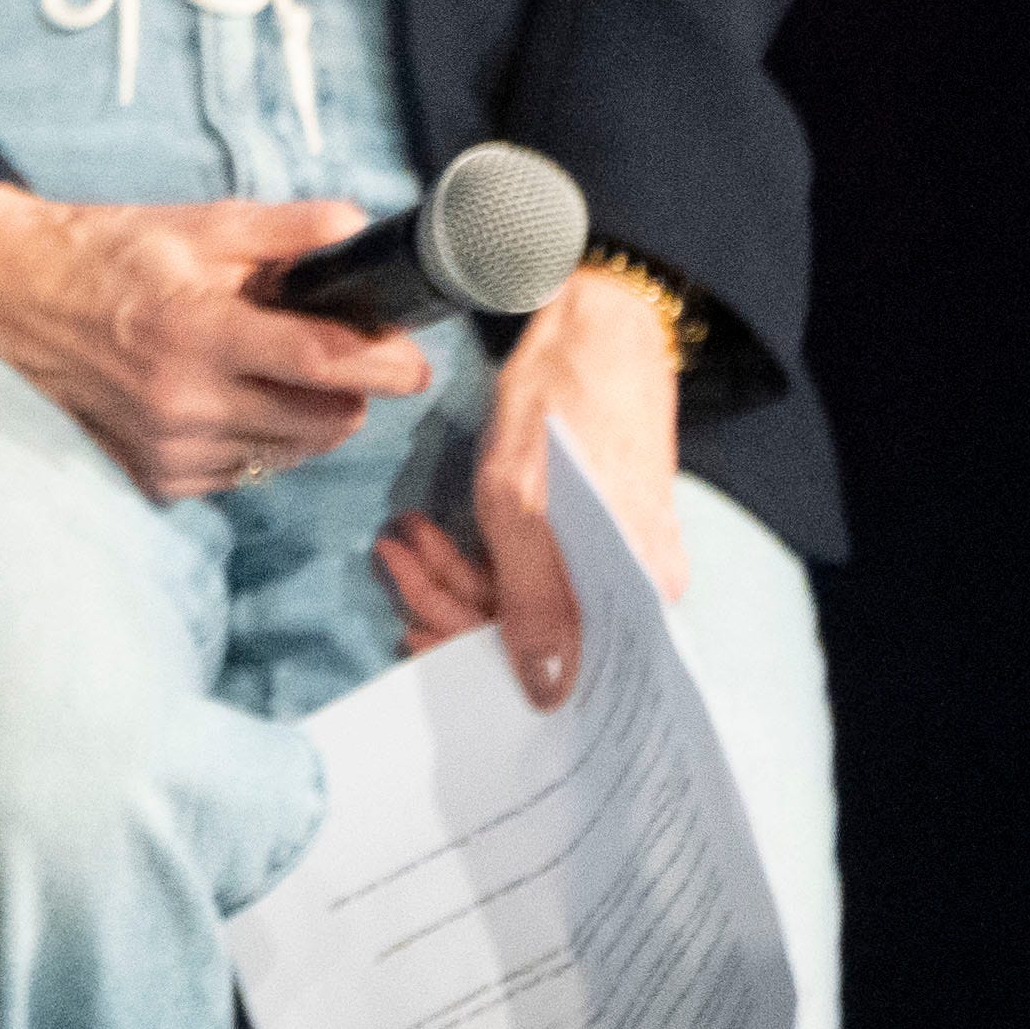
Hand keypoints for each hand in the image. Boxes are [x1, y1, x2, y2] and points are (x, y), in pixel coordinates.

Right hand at [0, 182, 432, 499]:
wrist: (10, 298)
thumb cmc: (104, 255)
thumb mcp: (194, 224)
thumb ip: (286, 231)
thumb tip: (361, 230)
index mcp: (197, 328)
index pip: (323, 363)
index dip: (385, 364)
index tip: (415, 360)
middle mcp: (186, 400)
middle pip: (327, 420)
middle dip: (348, 388)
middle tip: (332, 350)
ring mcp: (171, 448)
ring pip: (295, 451)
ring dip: (306, 416)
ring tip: (270, 369)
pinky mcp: (158, 479)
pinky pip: (248, 471)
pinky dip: (257, 439)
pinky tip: (225, 397)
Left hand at [375, 272, 690, 708]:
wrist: (595, 331)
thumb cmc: (563, 410)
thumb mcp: (524, 505)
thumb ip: (534, 602)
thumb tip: (548, 697)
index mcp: (634, 601)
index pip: (551, 664)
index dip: (474, 655)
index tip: (412, 635)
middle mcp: (631, 594)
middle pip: (533, 633)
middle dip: (452, 605)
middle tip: (395, 564)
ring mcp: (611, 564)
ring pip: (523, 597)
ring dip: (454, 575)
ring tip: (403, 539)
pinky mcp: (590, 536)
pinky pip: (531, 568)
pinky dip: (477, 554)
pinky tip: (430, 532)